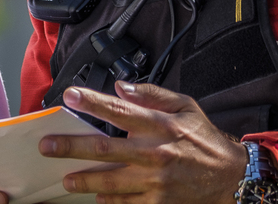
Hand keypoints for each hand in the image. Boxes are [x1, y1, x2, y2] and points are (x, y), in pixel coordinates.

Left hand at [38, 82, 246, 203]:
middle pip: (104, 149)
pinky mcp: (157, 202)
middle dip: (72, 147)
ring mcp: (154, 182)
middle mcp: (154, 153)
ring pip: (110, 182)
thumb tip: (120, 86)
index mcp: (159, 125)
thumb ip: (151, 95)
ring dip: (84, 180)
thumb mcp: (184, 106)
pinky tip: (95, 197)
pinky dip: (108, 201)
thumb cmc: (204, 139)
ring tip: (66, 179)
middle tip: (47, 146)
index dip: (92, 102)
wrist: (230, 178)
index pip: (119, 110)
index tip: (70, 95)